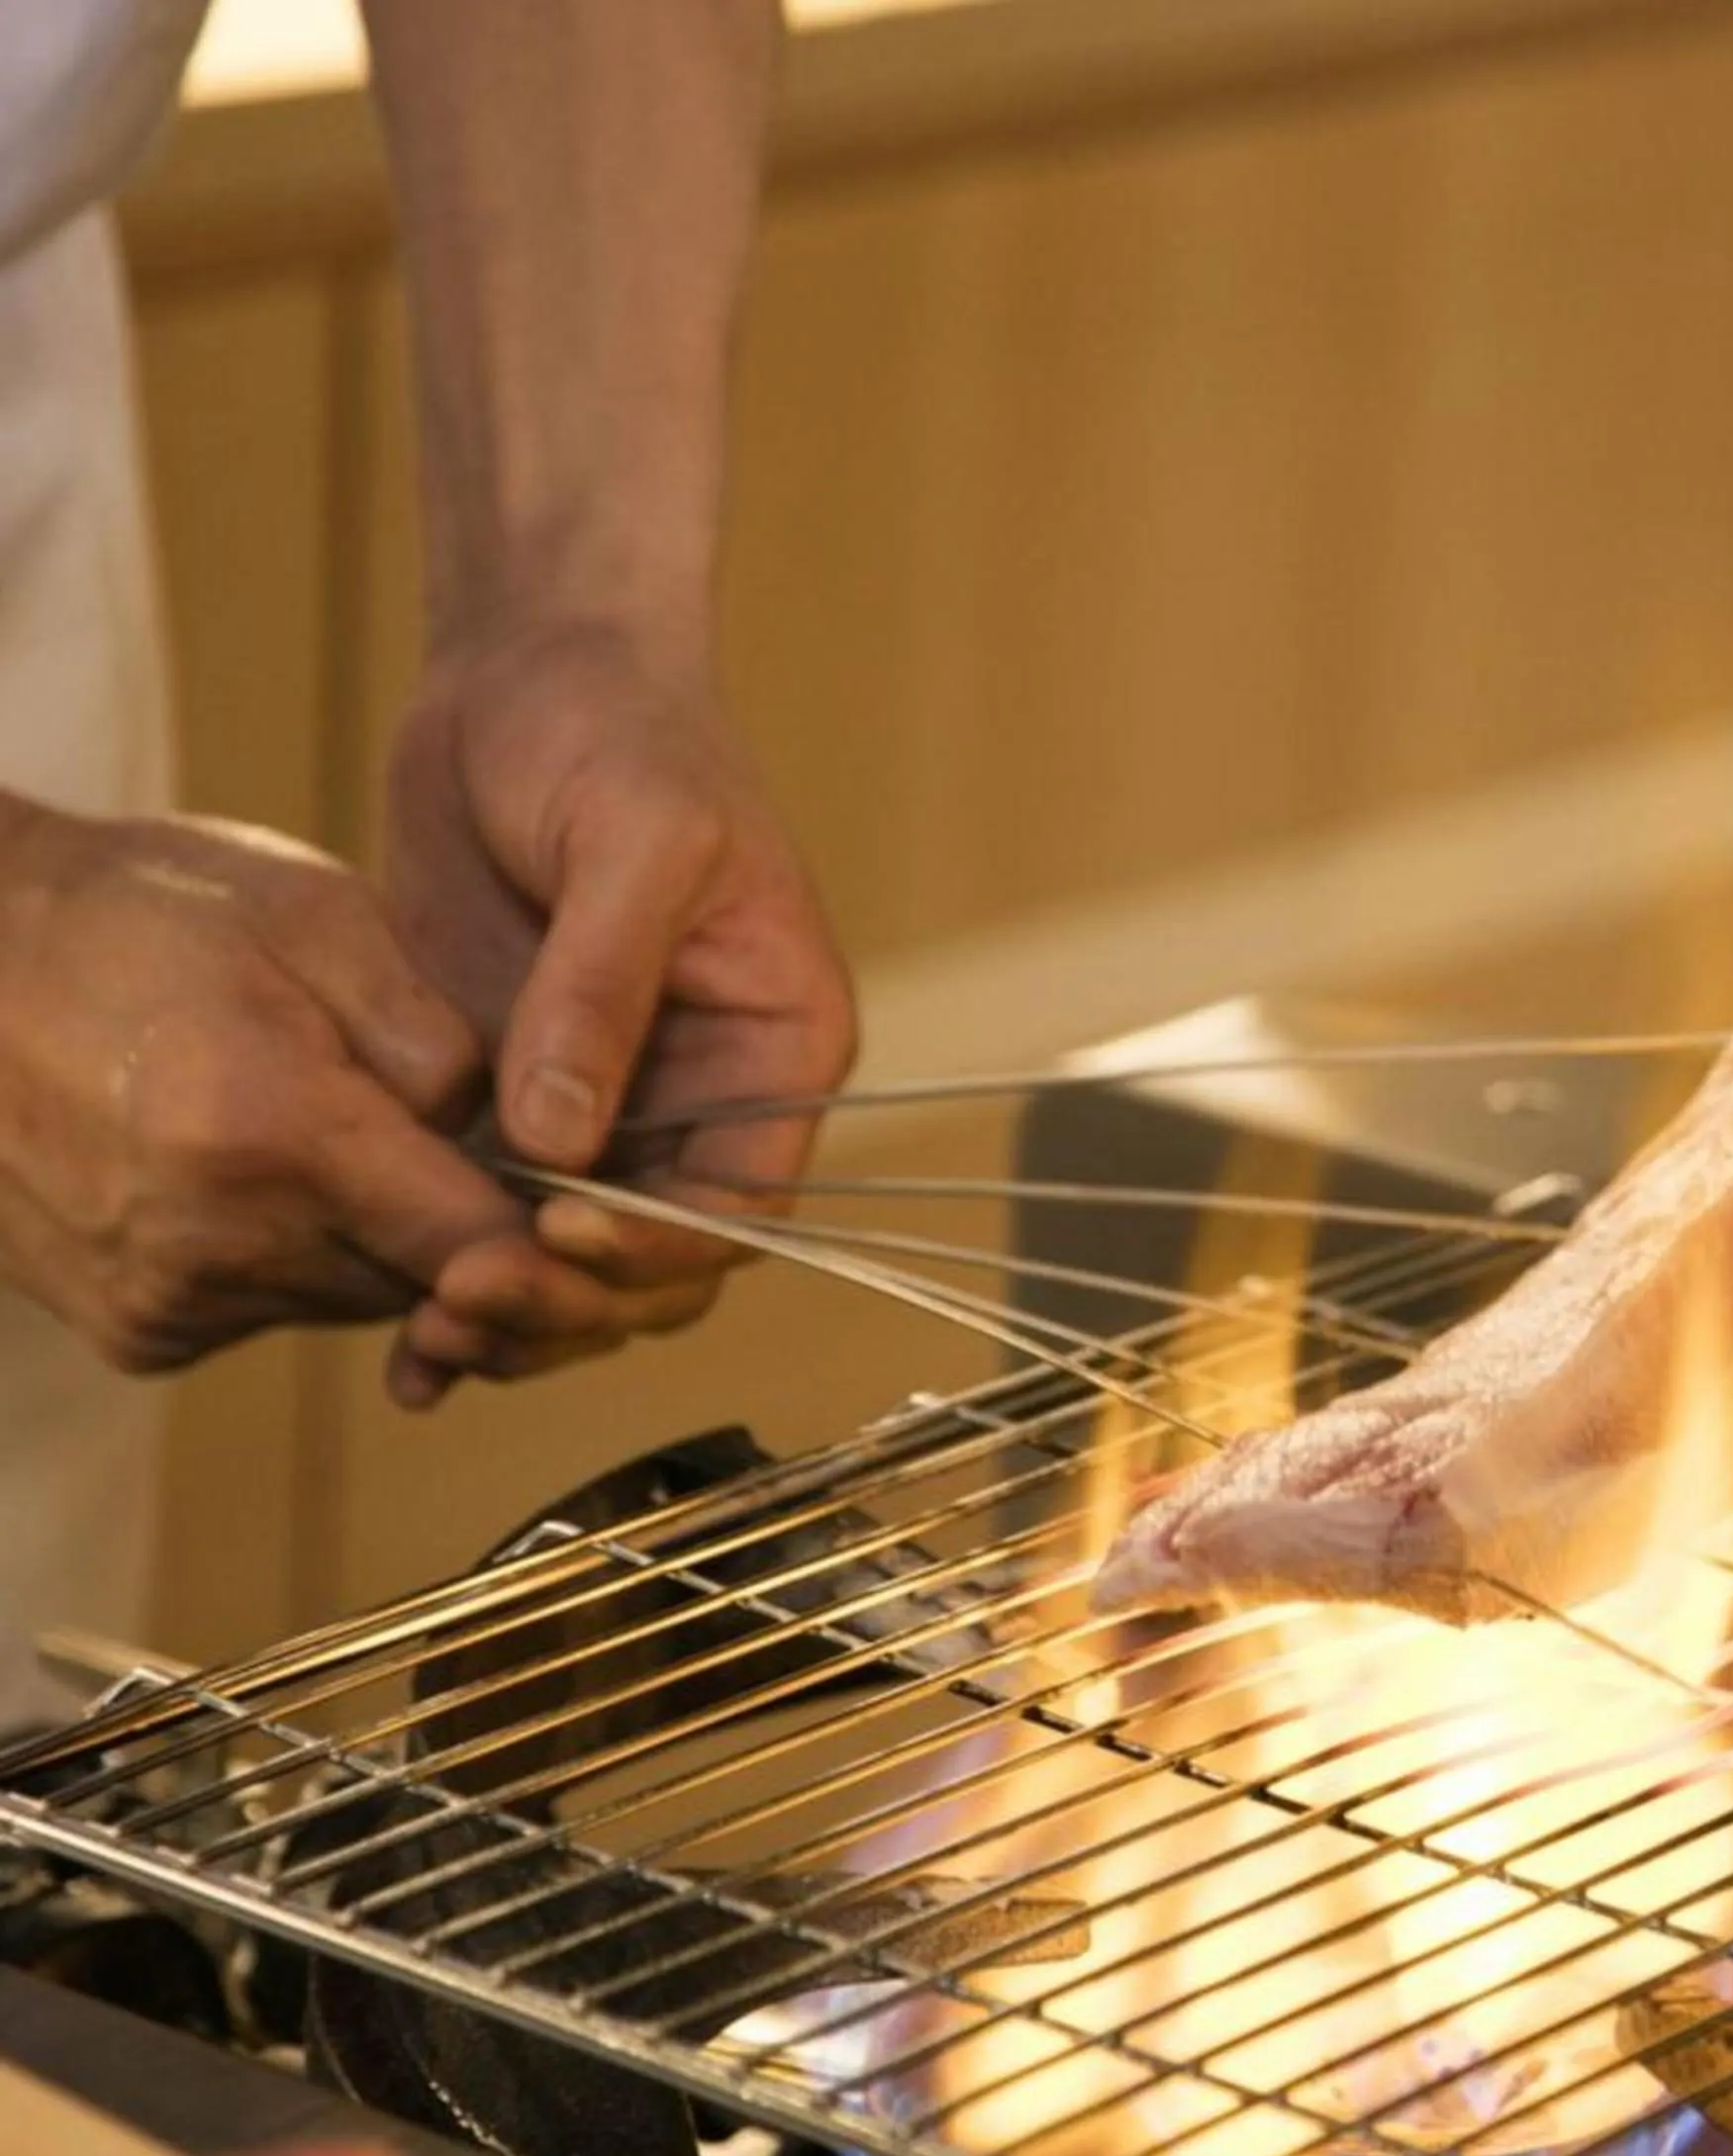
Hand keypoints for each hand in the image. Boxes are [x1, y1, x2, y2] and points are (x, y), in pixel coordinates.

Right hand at [0, 807, 516, 1372]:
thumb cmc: (141, 912)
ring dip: (376, 1239)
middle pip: (422, 1282)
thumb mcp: (318, 918)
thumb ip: (440, 1040)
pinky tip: (257, 1169)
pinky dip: (295, 1257)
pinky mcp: (133, 1332)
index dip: (546, 1224)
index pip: (476, 1242)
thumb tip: (522, 1136)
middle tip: (467, 1144)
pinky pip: (272, 1312)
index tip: (583, 1192)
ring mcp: (165, 1302)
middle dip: (463, 1225)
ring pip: (352, 1300)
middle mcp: (215, 1245)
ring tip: (342, 1132)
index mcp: (273, 1136)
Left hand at [382, 620, 854, 1403]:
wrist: (528, 665)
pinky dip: (447, 1272)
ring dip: (506, 1314)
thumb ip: (600, 991)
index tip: (557, 1233)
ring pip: (572, 1261)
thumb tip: (559, 1143)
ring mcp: (605, 1104)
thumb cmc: (620, 731)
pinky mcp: (512, 1094)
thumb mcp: (639, 843)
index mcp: (775, 1049)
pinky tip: (394, 1341)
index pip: (740, 1203)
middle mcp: (703, 1099)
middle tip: (462, 1311)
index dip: (659, 1246)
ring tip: (422, 1349)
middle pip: (658, 1262)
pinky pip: (491, 1214)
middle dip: (569, 1302)